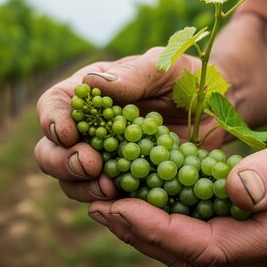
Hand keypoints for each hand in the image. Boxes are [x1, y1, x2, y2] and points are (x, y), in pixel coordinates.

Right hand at [34, 48, 225, 201]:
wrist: (214, 105)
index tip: (65, 134)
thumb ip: (133, 74)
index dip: (52, 120)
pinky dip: (110, 200)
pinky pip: (107, 195)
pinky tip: (124, 198)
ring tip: (108, 186)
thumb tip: (92, 84)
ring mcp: (107, 156)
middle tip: (89, 165)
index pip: (55, 103)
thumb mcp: (164, 66)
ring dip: (82, 186)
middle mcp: (91, 126)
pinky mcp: (126, 179)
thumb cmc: (187, 77)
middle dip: (62, 160)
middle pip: (52, 148)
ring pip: (73, 178)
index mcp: (91, 92)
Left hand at [88, 110, 266, 266]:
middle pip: (190, 252)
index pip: (209, 245)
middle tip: (99, 204)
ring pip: (189, 244)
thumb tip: (235, 189)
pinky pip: (198, 228)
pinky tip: (142, 196)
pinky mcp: (245, 225)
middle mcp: (262, 247)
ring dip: (146, 226)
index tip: (119, 206)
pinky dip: (165, 215)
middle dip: (141, 231)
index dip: (160, 229)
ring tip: (108, 202)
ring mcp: (253, 240)